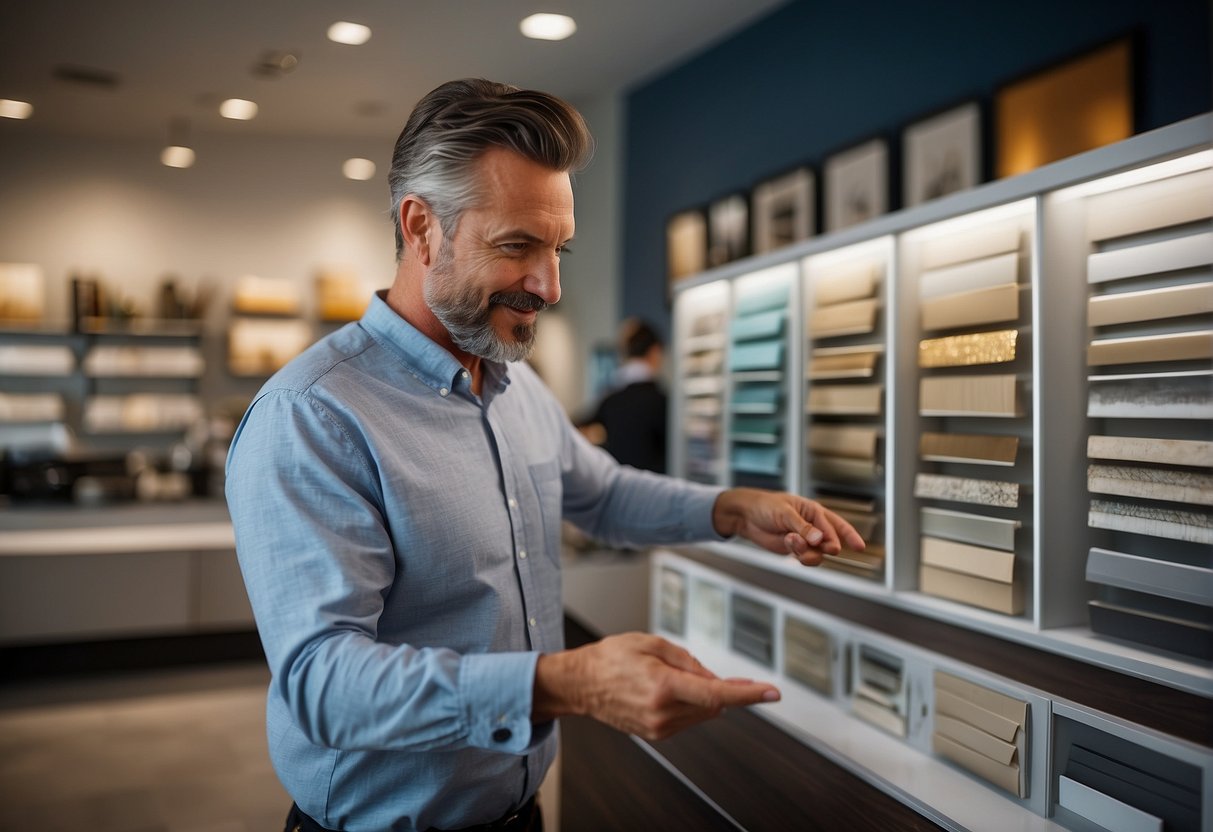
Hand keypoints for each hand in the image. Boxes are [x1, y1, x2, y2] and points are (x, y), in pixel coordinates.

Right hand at [533, 632, 779, 739]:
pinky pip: (687, 718)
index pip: (716, 694)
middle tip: (710, 672)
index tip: (771, 692)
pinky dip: (689, 704)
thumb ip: (688, 660)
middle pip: (713, 704)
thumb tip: (713, 679)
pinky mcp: (655, 733)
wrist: (581, 684)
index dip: (747, 694)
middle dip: (720, 687)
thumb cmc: (611, 658)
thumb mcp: (651, 643)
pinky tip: (668, 690)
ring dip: (703, 695)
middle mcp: (662, 712)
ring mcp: (659, 727)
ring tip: (670, 676)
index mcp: (663, 686)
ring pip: (703, 712)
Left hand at [711, 488, 864, 564]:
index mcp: (814, 511)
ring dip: (808, 552)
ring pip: (818, 554)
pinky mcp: (795, 550)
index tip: (859, 547)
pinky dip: (800, 555)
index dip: (849, 536)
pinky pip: (806, 558)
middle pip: (830, 542)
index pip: (835, 525)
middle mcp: (813, 526)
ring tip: (792, 541)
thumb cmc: (766, 506)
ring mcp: (805, 540)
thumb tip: (819, 539)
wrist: (747, 516)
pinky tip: (788, 544)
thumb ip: (803, 527)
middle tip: (822, 546)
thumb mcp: (784, 512)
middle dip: (827, 547)